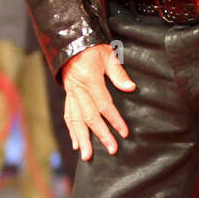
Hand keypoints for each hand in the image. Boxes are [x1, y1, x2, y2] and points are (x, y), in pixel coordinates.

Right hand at [61, 42, 134, 160]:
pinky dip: (72, 131)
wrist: (69, 42)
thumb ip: (118, 73)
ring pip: (75, 120)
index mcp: (89, 79)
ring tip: (87, 156)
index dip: (114, 119)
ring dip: (82, 139)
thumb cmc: (92, 47)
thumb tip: (131, 88)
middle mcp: (77, 90)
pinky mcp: (68, 96)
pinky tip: (76, 144)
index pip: (103, 104)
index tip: (124, 132)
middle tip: (111, 149)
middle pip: (89, 117)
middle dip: (100, 135)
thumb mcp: (107, 54)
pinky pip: (68, 116)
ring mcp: (70, 94)